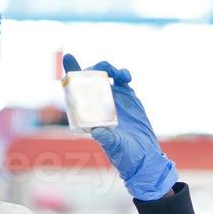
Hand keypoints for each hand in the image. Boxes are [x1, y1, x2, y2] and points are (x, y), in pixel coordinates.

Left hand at [64, 54, 176, 200]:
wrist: (144, 156)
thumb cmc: (124, 155)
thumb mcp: (113, 147)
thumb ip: (106, 139)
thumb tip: (96, 131)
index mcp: (88, 114)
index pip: (75, 90)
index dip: (71, 72)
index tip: (69, 57)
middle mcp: (98, 104)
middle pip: (90, 78)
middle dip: (95, 68)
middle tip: (106, 71)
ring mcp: (113, 99)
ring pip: (105, 75)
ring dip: (109, 69)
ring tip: (118, 75)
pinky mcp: (128, 97)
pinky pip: (122, 80)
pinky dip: (123, 74)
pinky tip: (126, 77)